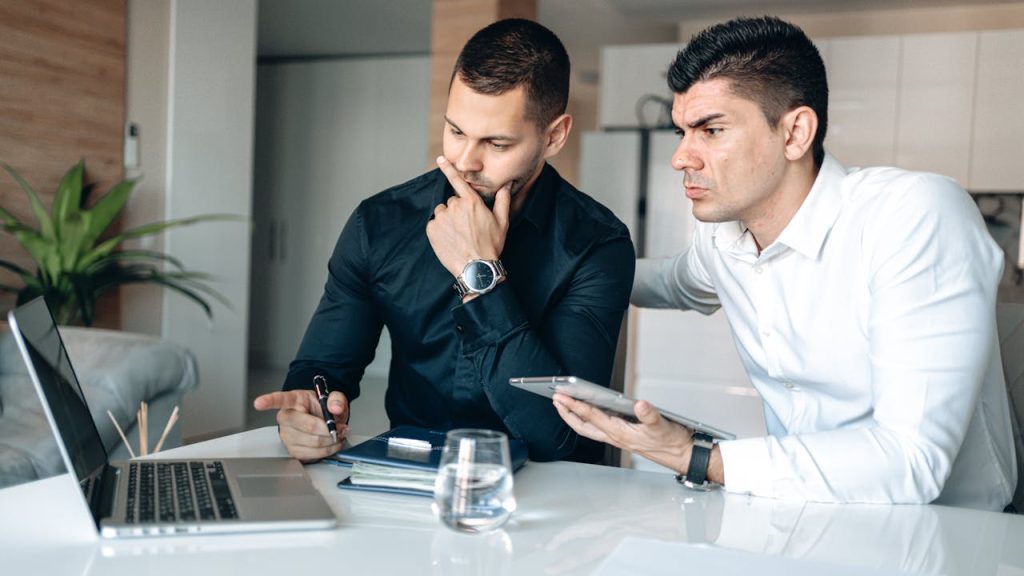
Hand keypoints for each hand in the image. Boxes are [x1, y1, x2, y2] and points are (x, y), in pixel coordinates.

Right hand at [253, 389, 348, 461]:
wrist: (323, 421)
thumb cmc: (323, 409)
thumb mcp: (333, 398)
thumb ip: (337, 399)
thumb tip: (335, 408)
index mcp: (294, 400)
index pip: (279, 399)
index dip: (269, 401)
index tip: (259, 403)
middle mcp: (286, 418)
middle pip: (308, 427)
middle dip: (329, 430)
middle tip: (339, 428)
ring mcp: (287, 435)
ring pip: (313, 442)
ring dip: (331, 441)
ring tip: (337, 435)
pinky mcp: (292, 450)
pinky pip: (313, 454)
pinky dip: (328, 450)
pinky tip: (331, 443)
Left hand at [426, 155, 510, 277]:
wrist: (477, 267)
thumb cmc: (491, 245)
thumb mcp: (502, 222)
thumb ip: (502, 201)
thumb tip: (507, 185)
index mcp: (471, 202)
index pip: (457, 180)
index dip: (448, 168)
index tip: (440, 159)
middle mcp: (455, 206)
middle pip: (452, 202)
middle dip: (457, 211)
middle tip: (467, 228)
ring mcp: (442, 218)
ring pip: (442, 213)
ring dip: (447, 220)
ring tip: (458, 235)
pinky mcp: (432, 229)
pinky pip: (434, 224)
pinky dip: (439, 231)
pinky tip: (450, 240)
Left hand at [552, 393, 693, 473]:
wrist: (681, 455)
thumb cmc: (671, 443)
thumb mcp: (662, 425)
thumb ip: (650, 415)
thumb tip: (640, 405)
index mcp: (620, 433)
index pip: (591, 417)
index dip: (575, 406)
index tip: (562, 397)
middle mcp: (616, 436)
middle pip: (583, 426)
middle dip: (567, 414)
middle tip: (556, 400)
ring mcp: (618, 437)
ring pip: (589, 428)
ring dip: (575, 417)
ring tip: (565, 405)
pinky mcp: (624, 436)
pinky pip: (599, 428)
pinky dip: (589, 419)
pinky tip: (589, 411)